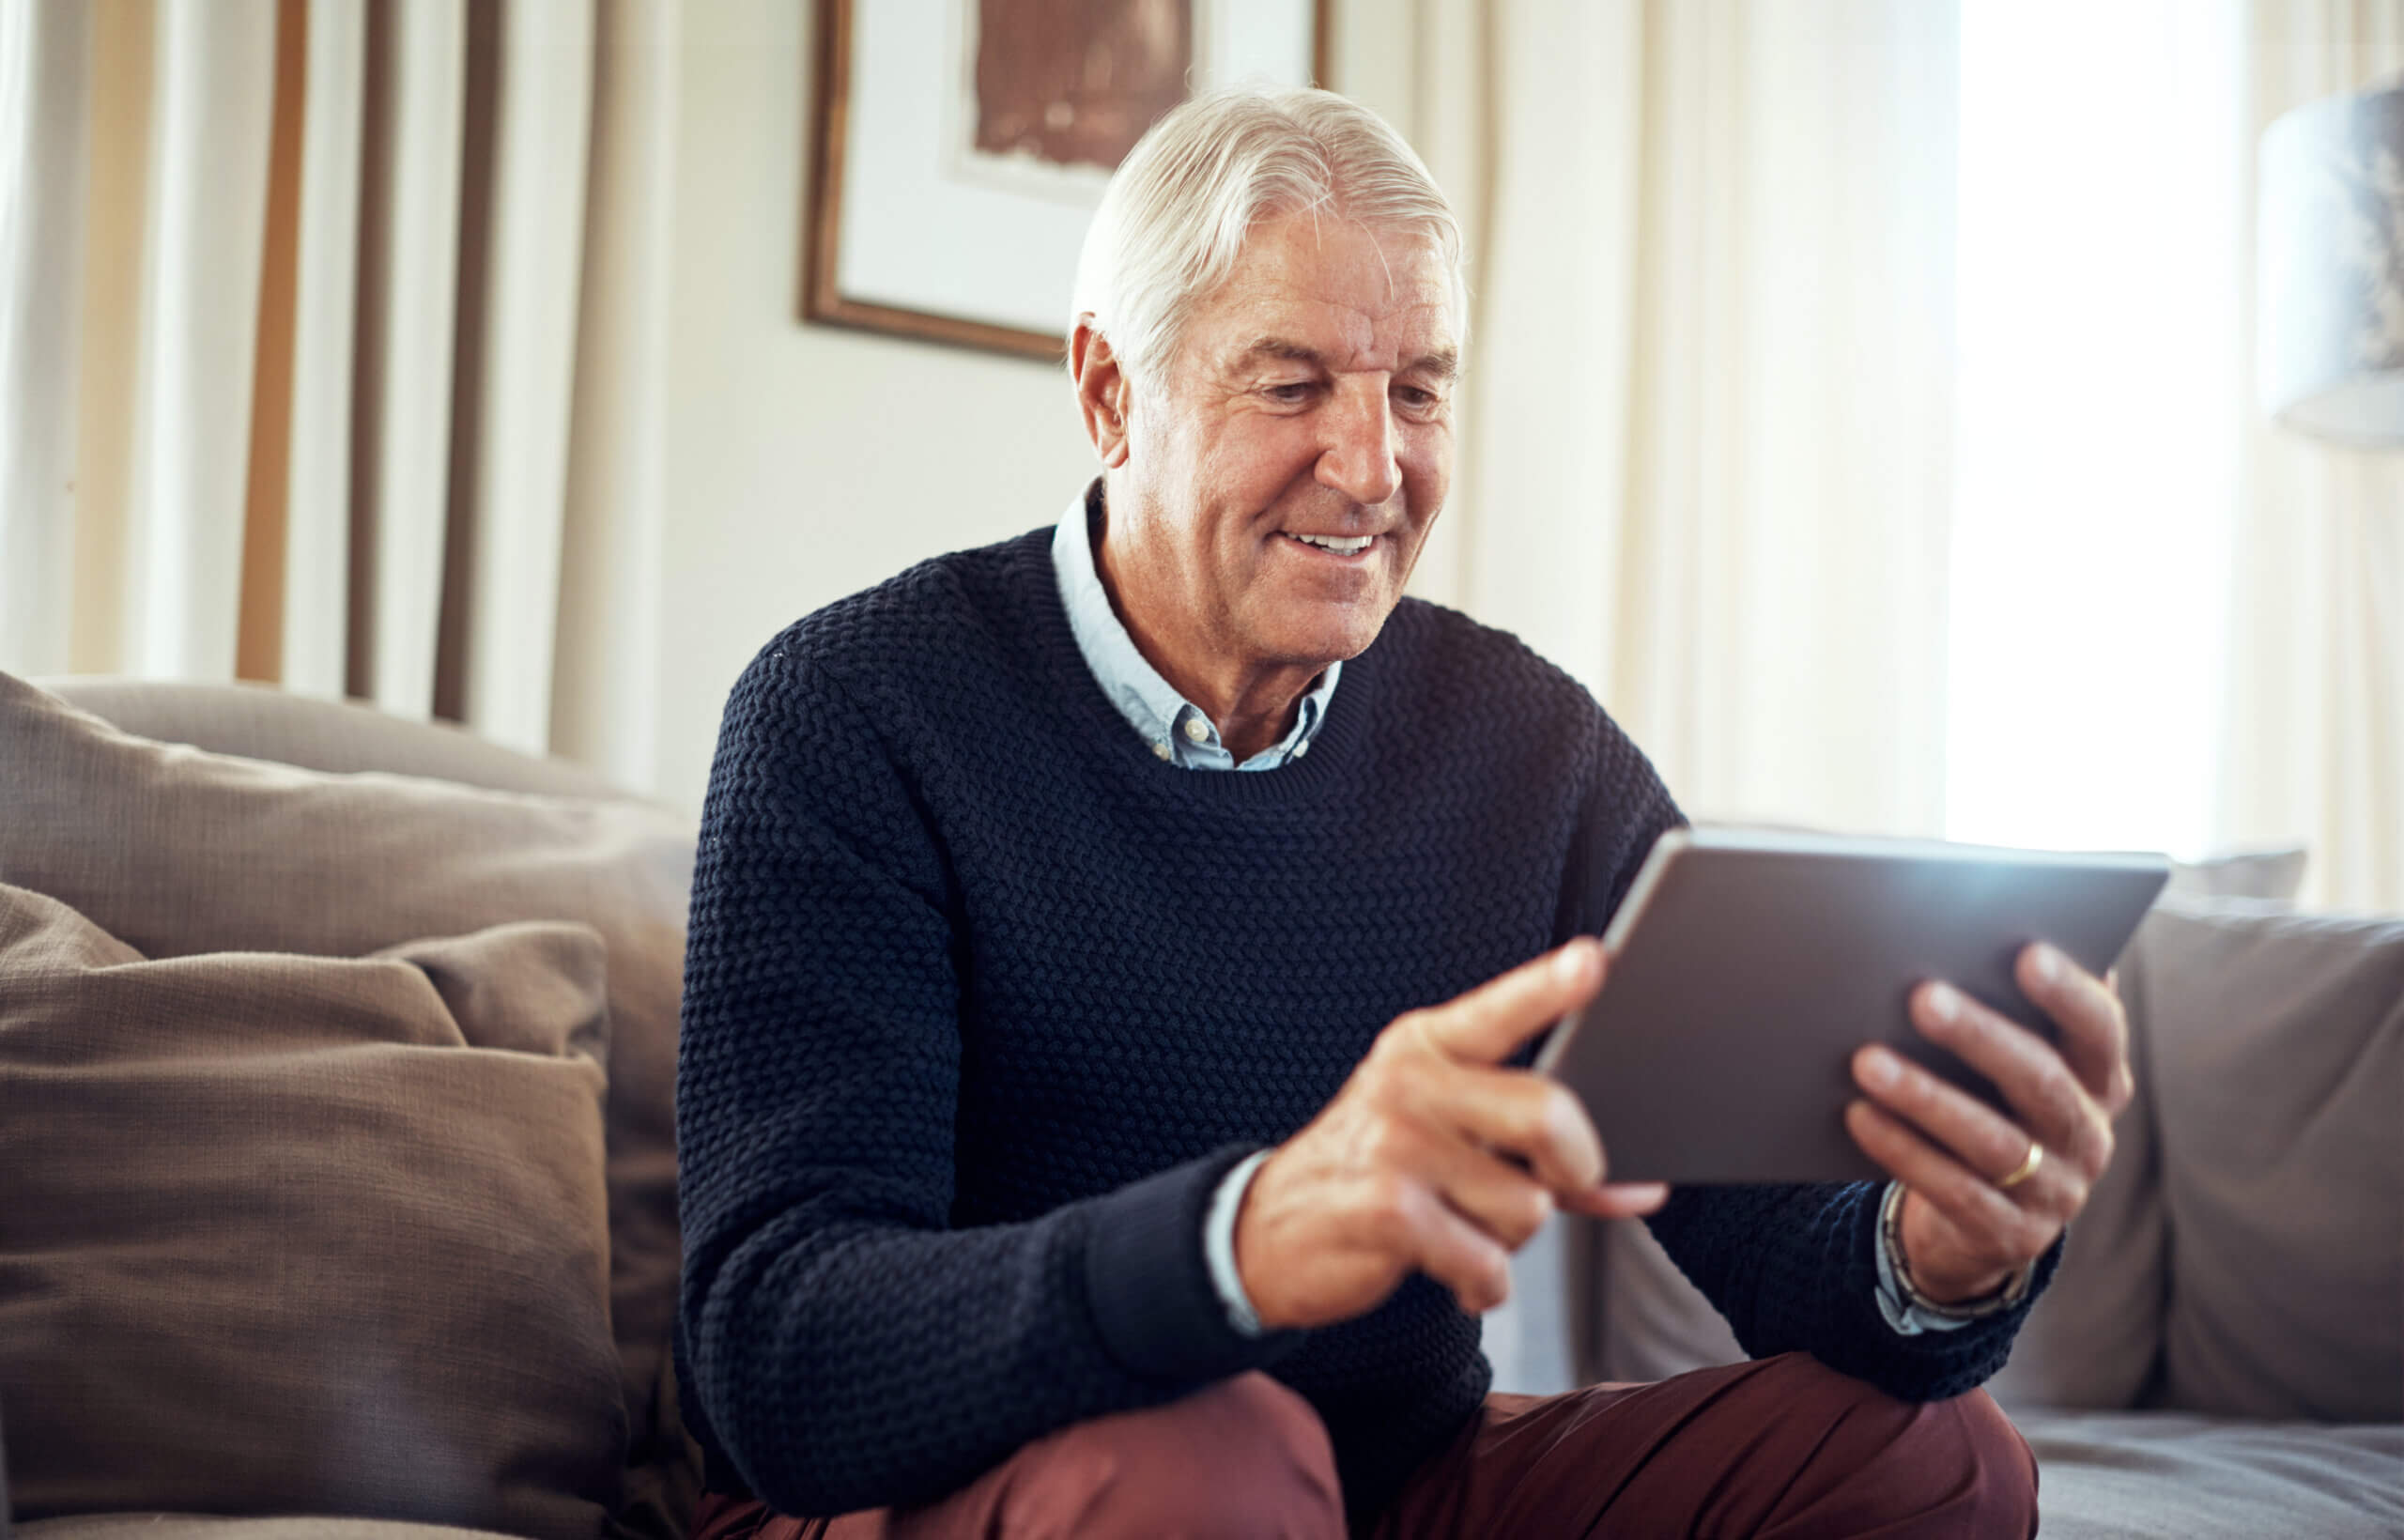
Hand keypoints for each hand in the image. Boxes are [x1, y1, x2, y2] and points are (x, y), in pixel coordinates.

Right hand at [1234, 938, 1670, 1329]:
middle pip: (1548, 1116)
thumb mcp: (1450, 1140)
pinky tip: (1452, 1272)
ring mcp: (1394, 1143)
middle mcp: (1409, 1082)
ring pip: (1528, 1207)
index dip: (1549, 988)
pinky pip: (1487, 1262)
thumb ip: (1546, 1155)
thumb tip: (1644, 1188)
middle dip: (1576, 1169)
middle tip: (1553, 1186)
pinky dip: (1482, 1285)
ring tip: (1463, 1229)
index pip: (1500, 1012)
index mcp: (1427, 1046)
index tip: (1591, 962)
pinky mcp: (1385, 1209)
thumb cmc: (1380, 1174)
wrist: (1267, 1231)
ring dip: (1510, 1240)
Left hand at [1845, 943, 2132, 1303]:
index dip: (2068, 994)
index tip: (2026, 953)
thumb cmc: (1986, 1105)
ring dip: (1926, 1097)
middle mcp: (2088, 1135)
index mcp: (2098, 1079)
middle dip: (1981, 1036)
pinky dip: (1903, 1150)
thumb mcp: (2007, 1062)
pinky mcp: (2011, 1236)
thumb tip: (1969, 931)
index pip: (2101, 1030)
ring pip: (1993, 1142)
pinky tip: (1859, 1115)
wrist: (1975, 1219)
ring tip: (1866, 1059)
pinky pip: (1954, 1191)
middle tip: (1921, 995)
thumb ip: (2007, 1010)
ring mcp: (2056, 1192)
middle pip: (2041, 1081)